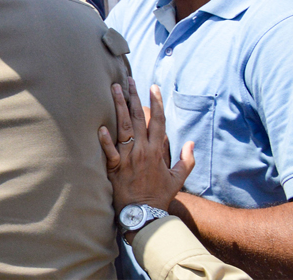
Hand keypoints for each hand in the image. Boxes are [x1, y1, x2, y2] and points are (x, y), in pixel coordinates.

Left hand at [99, 78, 194, 214]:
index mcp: (157, 151)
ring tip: (113, 89)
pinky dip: (105, 140)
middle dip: (133, 97)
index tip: (153, 87)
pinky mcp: (115, 167)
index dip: (156, 102)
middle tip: (128, 80)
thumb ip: (187, 160)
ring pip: (123, 127)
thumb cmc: (159, 195)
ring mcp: (128, 157)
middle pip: (139, 118)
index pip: (158, 121)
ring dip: (118, 107)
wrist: (145, 213)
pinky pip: (109, 151)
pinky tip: (100, 126)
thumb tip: (192, 143)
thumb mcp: (178, 178)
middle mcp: (143, 150)